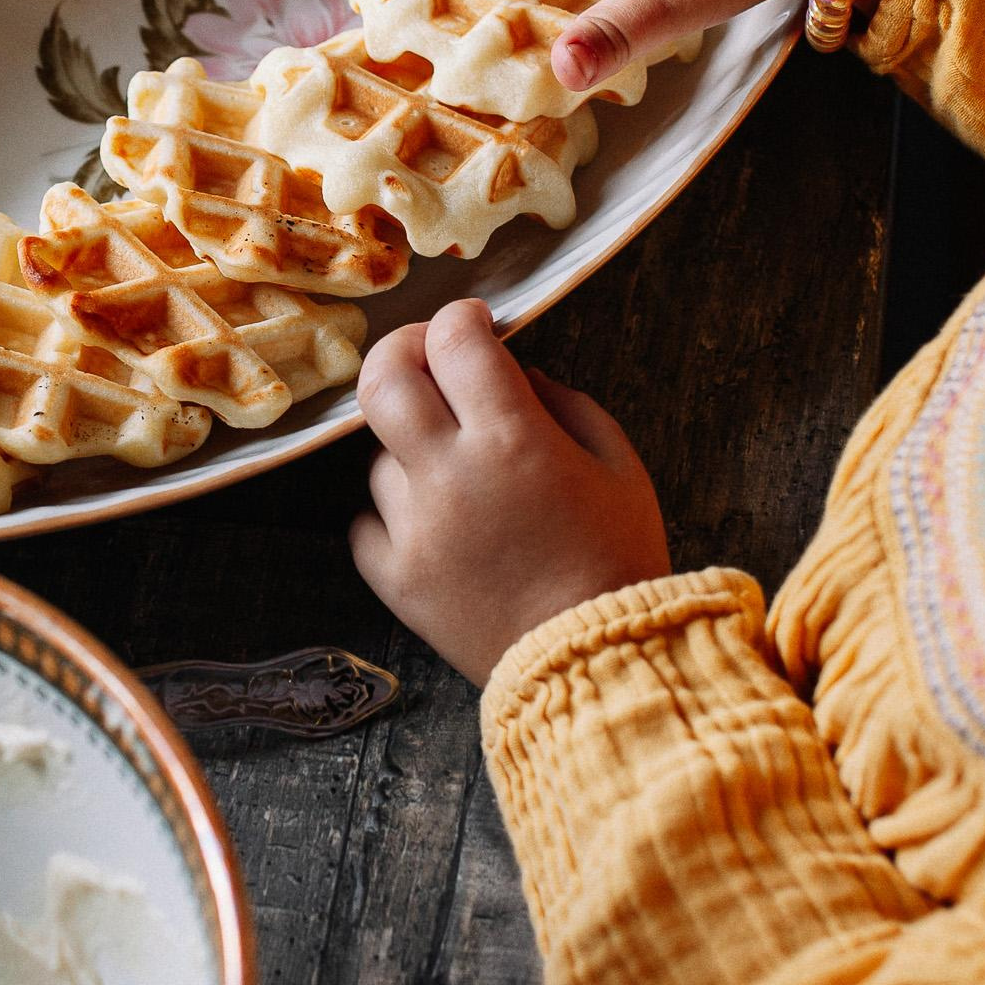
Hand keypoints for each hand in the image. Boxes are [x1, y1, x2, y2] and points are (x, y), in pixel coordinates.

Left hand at [350, 297, 668, 686]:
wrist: (595, 664)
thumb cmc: (618, 558)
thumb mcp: (616, 463)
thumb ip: (562, 402)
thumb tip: (513, 374)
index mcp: (512, 438)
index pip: (454, 341)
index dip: (462, 320)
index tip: (474, 327)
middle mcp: (449, 475)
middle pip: (382, 378)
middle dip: (402, 351)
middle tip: (428, 359)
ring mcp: (413, 529)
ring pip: (378, 454)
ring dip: (410, 447)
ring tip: (455, 472)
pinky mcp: (393, 578)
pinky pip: (367, 521)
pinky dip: (393, 513)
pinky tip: (434, 522)